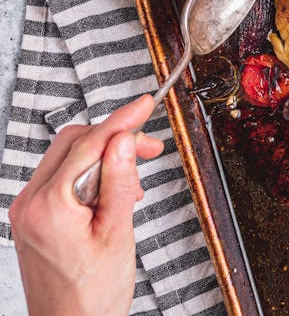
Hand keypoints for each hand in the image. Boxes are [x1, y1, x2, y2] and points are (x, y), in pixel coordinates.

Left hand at [9, 95, 164, 315]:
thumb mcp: (117, 234)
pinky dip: (89, 175)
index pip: (88, 145)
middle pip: (73, 144)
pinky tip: (113, 192)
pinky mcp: (32, 217)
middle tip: (150, 147)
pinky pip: (62, 179)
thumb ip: (120, 183)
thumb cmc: (92, 295)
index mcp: (49, 207)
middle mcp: (30, 204)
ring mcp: (27, 210)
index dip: (121, 121)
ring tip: (136, 179)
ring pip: (67, 159)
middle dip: (113, 138)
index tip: (145, 104)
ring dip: (103, 157)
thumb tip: (124, 141)